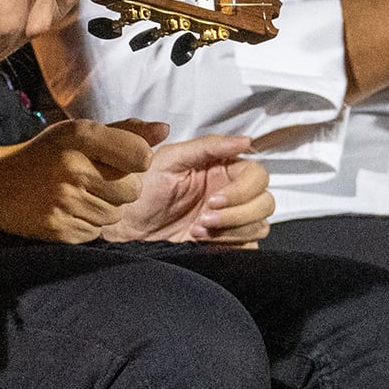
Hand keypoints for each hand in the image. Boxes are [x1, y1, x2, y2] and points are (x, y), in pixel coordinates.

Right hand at [0, 121, 162, 244]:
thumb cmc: (44, 155)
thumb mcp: (78, 133)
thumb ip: (124, 132)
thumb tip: (164, 129)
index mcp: (80, 137)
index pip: (141, 156)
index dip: (138, 160)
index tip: (124, 160)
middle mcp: (74, 168)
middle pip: (132, 190)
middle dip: (122, 187)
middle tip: (97, 180)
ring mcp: (65, 202)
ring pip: (115, 214)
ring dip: (105, 207)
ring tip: (80, 195)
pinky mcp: (59, 228)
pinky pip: (96, 232)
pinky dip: (88, 224)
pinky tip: (69, 211)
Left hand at [102, 126, 272, 245]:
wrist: (123, 228)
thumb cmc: (140, 192)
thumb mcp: (169, 160)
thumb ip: (208, 146)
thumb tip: (244, 141)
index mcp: (221, 170)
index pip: (258, 175)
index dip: (243, 189)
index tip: (214, 199)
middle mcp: (230, 194)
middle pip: (265, 201)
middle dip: (237, 212)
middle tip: (205, 216)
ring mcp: (230, 221)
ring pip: (260, 225)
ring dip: (231, 230)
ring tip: (197, 229)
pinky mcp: (225, 244)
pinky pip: (249, 247)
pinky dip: (231, 245)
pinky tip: (204, 242)